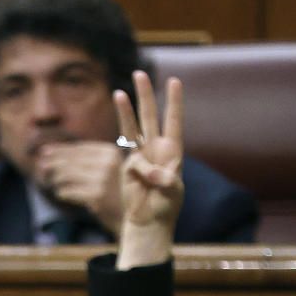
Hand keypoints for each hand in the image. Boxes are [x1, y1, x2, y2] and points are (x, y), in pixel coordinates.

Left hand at [33, 141, 123, 234]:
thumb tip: (54, 154)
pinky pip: (69, 191)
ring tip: (51, 181)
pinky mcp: (96, 197)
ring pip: (68, 175)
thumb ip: (90, 160)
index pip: (79, 148)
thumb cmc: (122, 193)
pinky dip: (62, 192)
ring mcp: (102, 179)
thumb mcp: (112, 170)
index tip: (45, 152)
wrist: (140, 217)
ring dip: (56, 178)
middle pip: (72, 160)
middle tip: (41, 165)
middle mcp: (108, 163)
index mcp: (111, 152)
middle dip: (53, 162)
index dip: (60, 149)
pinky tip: (60, 193)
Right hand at [113, 71, 183, 268]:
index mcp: (174, 151)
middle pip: (150, 116)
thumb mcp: (173, 191)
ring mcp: (140, 156)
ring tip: (120, 91)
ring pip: (133, 127)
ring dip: (127, 110)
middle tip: (139, 73)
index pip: (174, 121)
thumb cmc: (167, 207)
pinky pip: (131, 157)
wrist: (150, 221)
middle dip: (145, 95)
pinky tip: (144, 175)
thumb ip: (163, 178)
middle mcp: (156, 149)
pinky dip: (138, 162)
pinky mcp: (128, 166)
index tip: (175, 81)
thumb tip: (149, 170)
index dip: (174, 102)